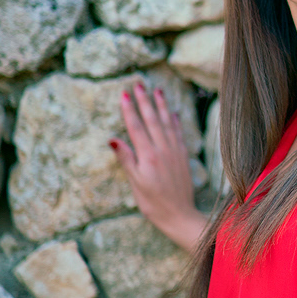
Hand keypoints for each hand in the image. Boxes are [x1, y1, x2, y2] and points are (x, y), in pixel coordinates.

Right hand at [110, 82, 207, 253]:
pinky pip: (179, 133)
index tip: (124, 94)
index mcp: (149, 156)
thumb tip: (113, 140)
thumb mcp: (136, 183)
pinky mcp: (183, 156)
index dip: (130, 110)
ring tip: (157, 90)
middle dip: (145, 101)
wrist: (180, 214)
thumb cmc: (153, 203)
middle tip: (139, 83)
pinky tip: (173, 113)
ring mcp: (176, 151)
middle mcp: (164, 149)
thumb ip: (127, 159)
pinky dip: (175, 121)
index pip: (137, 127)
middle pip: (153, 120)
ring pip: (168, 123)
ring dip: (162, 105)